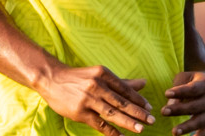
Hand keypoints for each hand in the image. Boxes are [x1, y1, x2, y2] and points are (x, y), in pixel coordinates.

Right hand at [35, 64, 153, 135]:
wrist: (52, 79)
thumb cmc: (79, 78)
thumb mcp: (101, 75)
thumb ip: (123, 82)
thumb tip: (144, 83)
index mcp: (104, 74)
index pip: (126, 89)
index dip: (139, 99)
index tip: (150, 108)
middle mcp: (97, 86)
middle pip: (122, 101)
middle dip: (138, 112)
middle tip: (152, 119)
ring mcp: (88, 99)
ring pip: (112, 113)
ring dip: (128, 122)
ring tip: (140, 129)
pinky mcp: (80, 112)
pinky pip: (99, 123)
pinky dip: (110, 131)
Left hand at [163, 69, 204, 135]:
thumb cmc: (196, 81)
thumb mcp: (188, 78)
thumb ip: (178, 88)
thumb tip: (170, 104)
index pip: (192, 89)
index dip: (180, 91)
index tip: (166, 93)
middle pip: (194, 106)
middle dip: (178, 110)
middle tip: (163, 111)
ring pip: (199, 121)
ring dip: (187, 127)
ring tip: (174, 131)